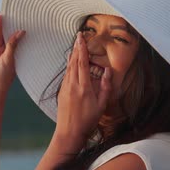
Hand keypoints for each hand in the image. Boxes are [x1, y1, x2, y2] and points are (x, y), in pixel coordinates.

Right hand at [0, 14, 25, 99]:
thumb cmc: (4, 78)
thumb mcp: (9, 59)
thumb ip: (13, 44)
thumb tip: (22, 31)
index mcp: (15, 54)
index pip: (17, 38)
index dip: (19, 28)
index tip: (24, 18)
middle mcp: (6, 51)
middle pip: (7, 34)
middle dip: (9, 24)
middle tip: (12, 11)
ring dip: (0, 25)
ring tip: (2, 15)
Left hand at [53, 32, 111, 153]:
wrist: (69, 133)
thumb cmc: (88, 121)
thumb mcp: (102, 105)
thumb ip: (106, 86)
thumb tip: (108, 71)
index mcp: (84, 87)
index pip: (82, 62)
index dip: (82, 48)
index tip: (81, 37)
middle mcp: (72, 85)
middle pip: (73, 62)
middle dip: (76, 48)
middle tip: (78, 36)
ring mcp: (65, 88)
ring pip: (68, 67)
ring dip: (72, 55)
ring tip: (75, 45)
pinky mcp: (61, 92)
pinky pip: (66, 75)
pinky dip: (69, 66)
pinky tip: (70, 62)